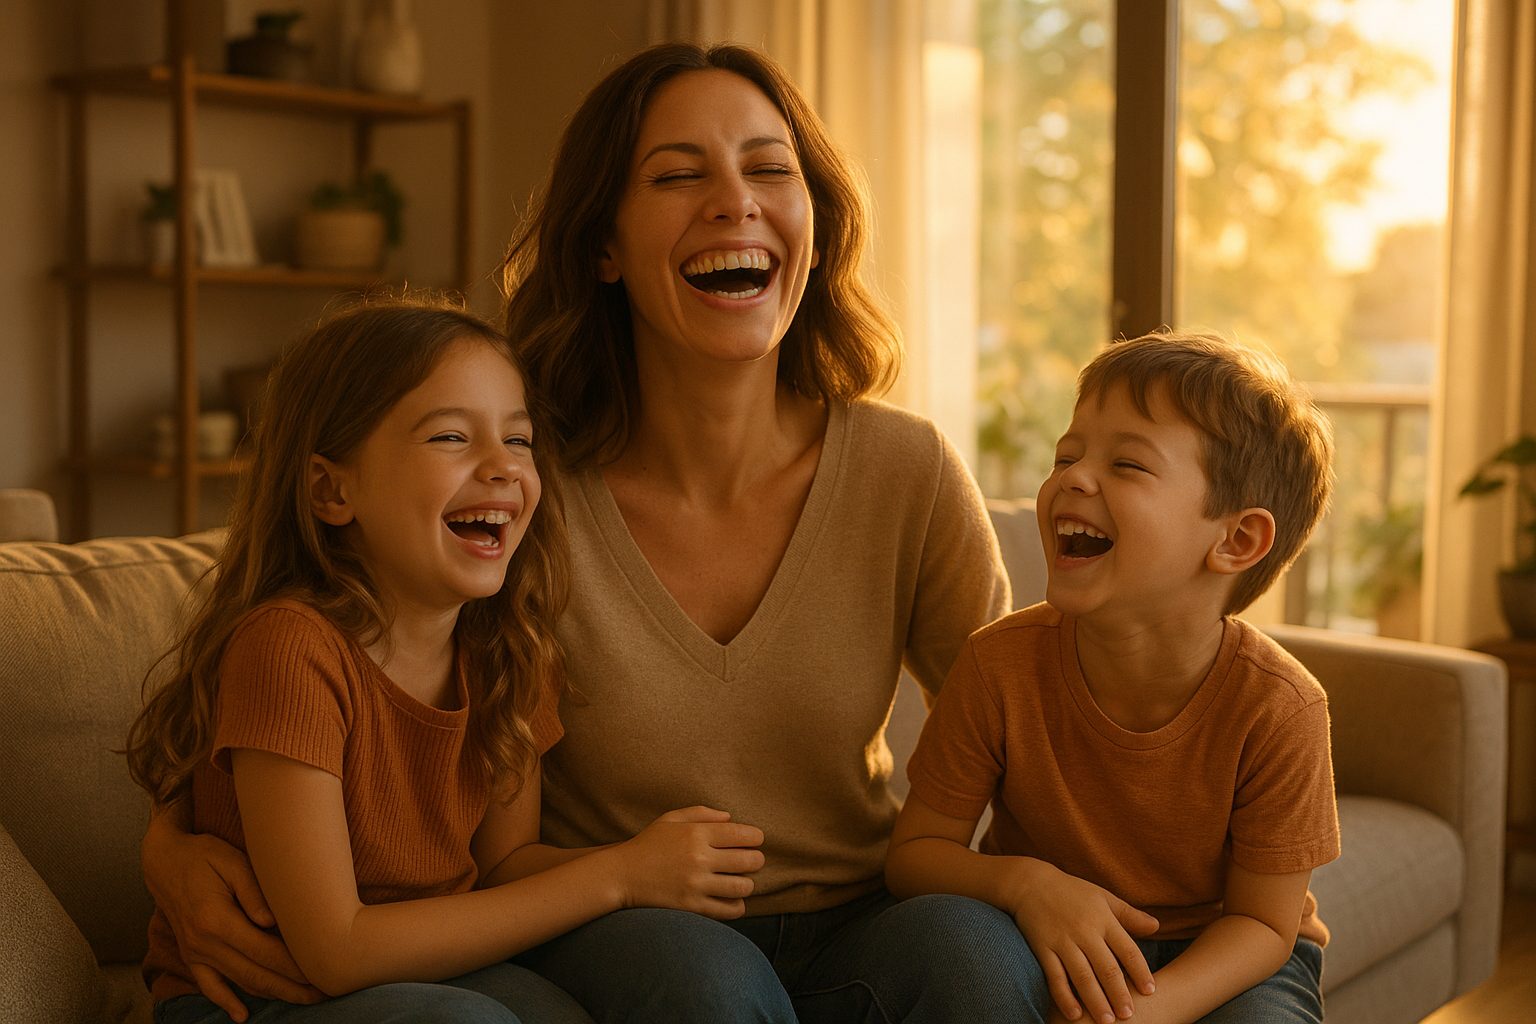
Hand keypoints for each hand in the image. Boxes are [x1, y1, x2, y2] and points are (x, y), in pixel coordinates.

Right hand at [143, 816, 322, 1019]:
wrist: (163, 860)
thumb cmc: (204, 855)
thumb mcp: (232, 861)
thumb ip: (254, 892)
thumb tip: (273, 922)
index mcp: (217, 921)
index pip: (265, 952)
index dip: (295, 966)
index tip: (322, 973)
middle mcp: (204, 944)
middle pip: (256, 974)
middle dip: (292, 987)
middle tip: (325, 993)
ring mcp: (194, 953)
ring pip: (239, 983)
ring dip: (271, 995)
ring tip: (304, 1000)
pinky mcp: (190, 956)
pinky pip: (208, 986)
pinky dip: (225, 1002)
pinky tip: (242, 1016)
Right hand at [608, 806, 765, 918]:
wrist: (621, 876)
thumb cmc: (647, 845)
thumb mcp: (671, 819)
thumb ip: (702, 813)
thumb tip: (731, 818)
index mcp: (697, 833)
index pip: (743, 834)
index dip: (756, 837)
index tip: (755, 841)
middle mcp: (699, 858)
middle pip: (749, 860)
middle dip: (756, 860)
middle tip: (751, 861)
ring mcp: (696, 884)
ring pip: (743, 887)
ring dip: (747, 884)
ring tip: (740, 881)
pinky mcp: (691, 906)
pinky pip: (729, 910)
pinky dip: (737, 906)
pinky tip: (732, 899)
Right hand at [1010, 860, 1157, 1023]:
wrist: (1030, 883)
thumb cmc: (1072, 892)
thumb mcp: (1103, 897)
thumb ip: (1129, 915)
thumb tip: (1156, 927)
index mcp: (1103, 919)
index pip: (1127, 949)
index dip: (1139, 971)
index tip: (1150, 991)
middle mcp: (1084, 931)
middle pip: (1106, 967)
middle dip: (1119, 993)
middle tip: (1129, 1015)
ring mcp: (1062, 941)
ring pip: (1082, 976)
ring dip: (1096, 1001)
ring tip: (1107, 1021)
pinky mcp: (1043, 949)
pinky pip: (1055, 976)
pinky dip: (1064, 996)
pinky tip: (1074, 1014)